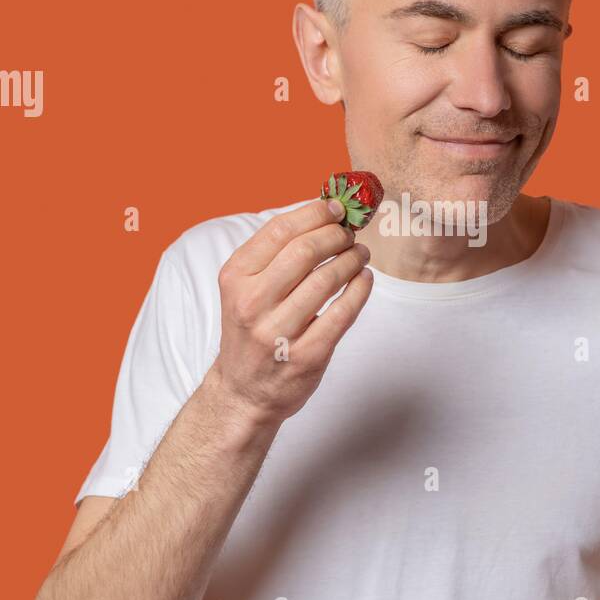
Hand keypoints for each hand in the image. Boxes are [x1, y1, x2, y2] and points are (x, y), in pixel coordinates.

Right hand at [208, 197, 373, 427]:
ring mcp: (277, 332)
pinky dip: (360, 289)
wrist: (243, 392)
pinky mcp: (306, 356)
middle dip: (336, 235)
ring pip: (326, 280)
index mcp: (235, 278)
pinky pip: (343, 313)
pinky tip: (364, 279)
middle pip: (304, 251)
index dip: (313, 213)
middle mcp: (252, 304)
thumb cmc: (252, 330)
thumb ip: (276, 253)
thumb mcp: (245, 288)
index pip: (279, 231)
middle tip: (350, 235)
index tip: (336, 208)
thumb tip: (323, 212)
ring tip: (360, 254)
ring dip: (352, 259)